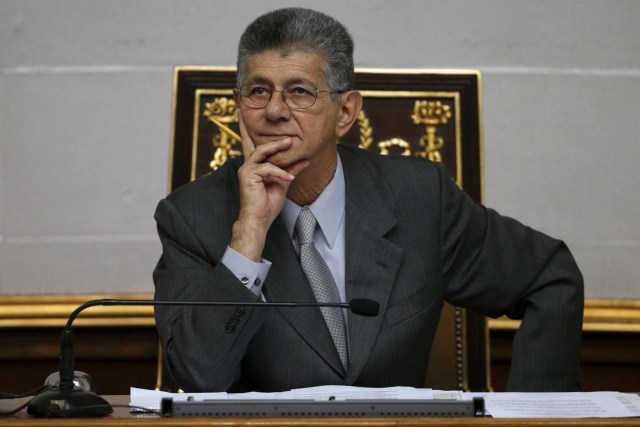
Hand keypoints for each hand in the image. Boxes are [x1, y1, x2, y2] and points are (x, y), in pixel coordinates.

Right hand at [229, 109, 308, 260]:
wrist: (258, 220)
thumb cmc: (267, 204)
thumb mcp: (283, 183)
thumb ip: (291, 170)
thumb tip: (304, 161)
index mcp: (254, 165)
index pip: (250, 142)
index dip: (247, 127)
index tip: (240, 109)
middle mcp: (248, 164)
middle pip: (257, 143)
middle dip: (271, 135)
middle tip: (288, 134)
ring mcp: (246, 169)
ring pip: (262, 151)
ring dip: (278, 148)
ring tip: (291, 143)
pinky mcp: (248, 175)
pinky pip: (267, 168)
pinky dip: (279, 173)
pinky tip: (288, 179)